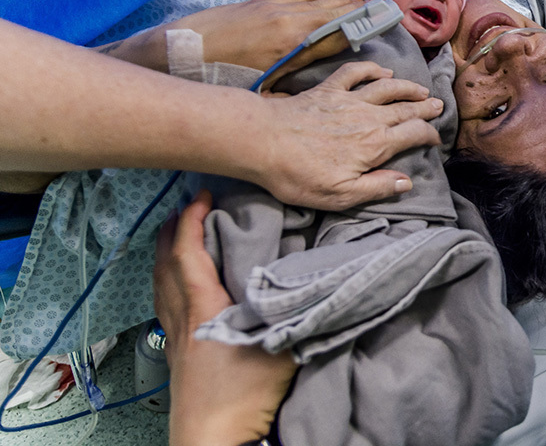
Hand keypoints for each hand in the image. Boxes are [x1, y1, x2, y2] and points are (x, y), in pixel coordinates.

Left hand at [154, 192, 295, 445]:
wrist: (216, 443)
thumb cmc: (245, 397)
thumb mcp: (280, 346)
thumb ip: (292, 309)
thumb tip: (312, 279)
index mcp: (203, 308)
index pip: (187, 253)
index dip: (191, 220)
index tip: (202, 197)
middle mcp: (182, 318)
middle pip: (165, 265)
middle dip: (173, 232)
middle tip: (188, 211)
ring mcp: (176, 339)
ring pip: (161, 287)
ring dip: (167, 257)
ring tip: (180, 241)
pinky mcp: (178, 357)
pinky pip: (165, 307)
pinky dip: (168, 285)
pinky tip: (182, 291)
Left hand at [168, 0, 365, 86]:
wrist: (179, 50)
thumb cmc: (219, 76)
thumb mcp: (259, 93)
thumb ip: (288, 96)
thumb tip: (310, 104)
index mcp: (292, 44)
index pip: (336, 32)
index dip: (361, 28)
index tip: (383, 21)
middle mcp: (288, 20)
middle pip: (332, 12)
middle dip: (358, 11)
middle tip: (381, 6)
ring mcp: (274, 8)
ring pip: (316, 2)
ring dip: (339, 1)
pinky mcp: (260, 3)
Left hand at [253, 61, 443, 208]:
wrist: (263, 142)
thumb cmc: (299, 175)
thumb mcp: (341, 195)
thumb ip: (377, 187)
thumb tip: (406, 182)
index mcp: (376, 145)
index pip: (414, 134)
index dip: (429, 135)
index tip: (435, 138)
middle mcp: (368, 117)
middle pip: (406, 109)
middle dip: (425, 108)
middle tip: (439, 105)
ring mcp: (348, 99)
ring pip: (387, 88)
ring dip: (407, 87)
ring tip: (421, 89)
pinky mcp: (327, 89)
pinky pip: (355, 73)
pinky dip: (371, 70)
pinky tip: (381, 71)